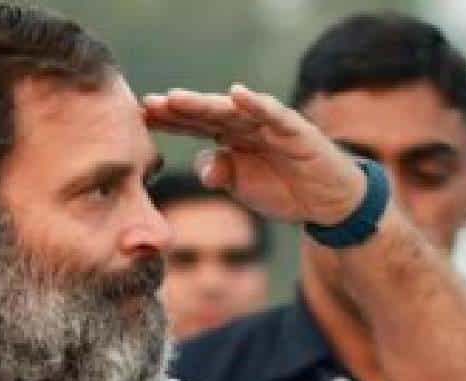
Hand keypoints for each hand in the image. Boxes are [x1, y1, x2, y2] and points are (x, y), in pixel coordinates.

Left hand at [143, 84, 366, 225]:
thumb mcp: (240, 186)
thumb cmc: (280, 188)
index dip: (169, 122)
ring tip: (177, 98)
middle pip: (206, 113)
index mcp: (229, 137)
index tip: (140, 119)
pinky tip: (236, 94)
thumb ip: (220, 173)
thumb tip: (206, 169)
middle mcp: (245, 125)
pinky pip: (273, 114)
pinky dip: (256, 104)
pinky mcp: (294, 130)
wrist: (325, 202)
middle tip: (148, 104)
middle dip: (177, 109)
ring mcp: (269, 124)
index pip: (193, 126)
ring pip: (232, 110)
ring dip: (204, 104)